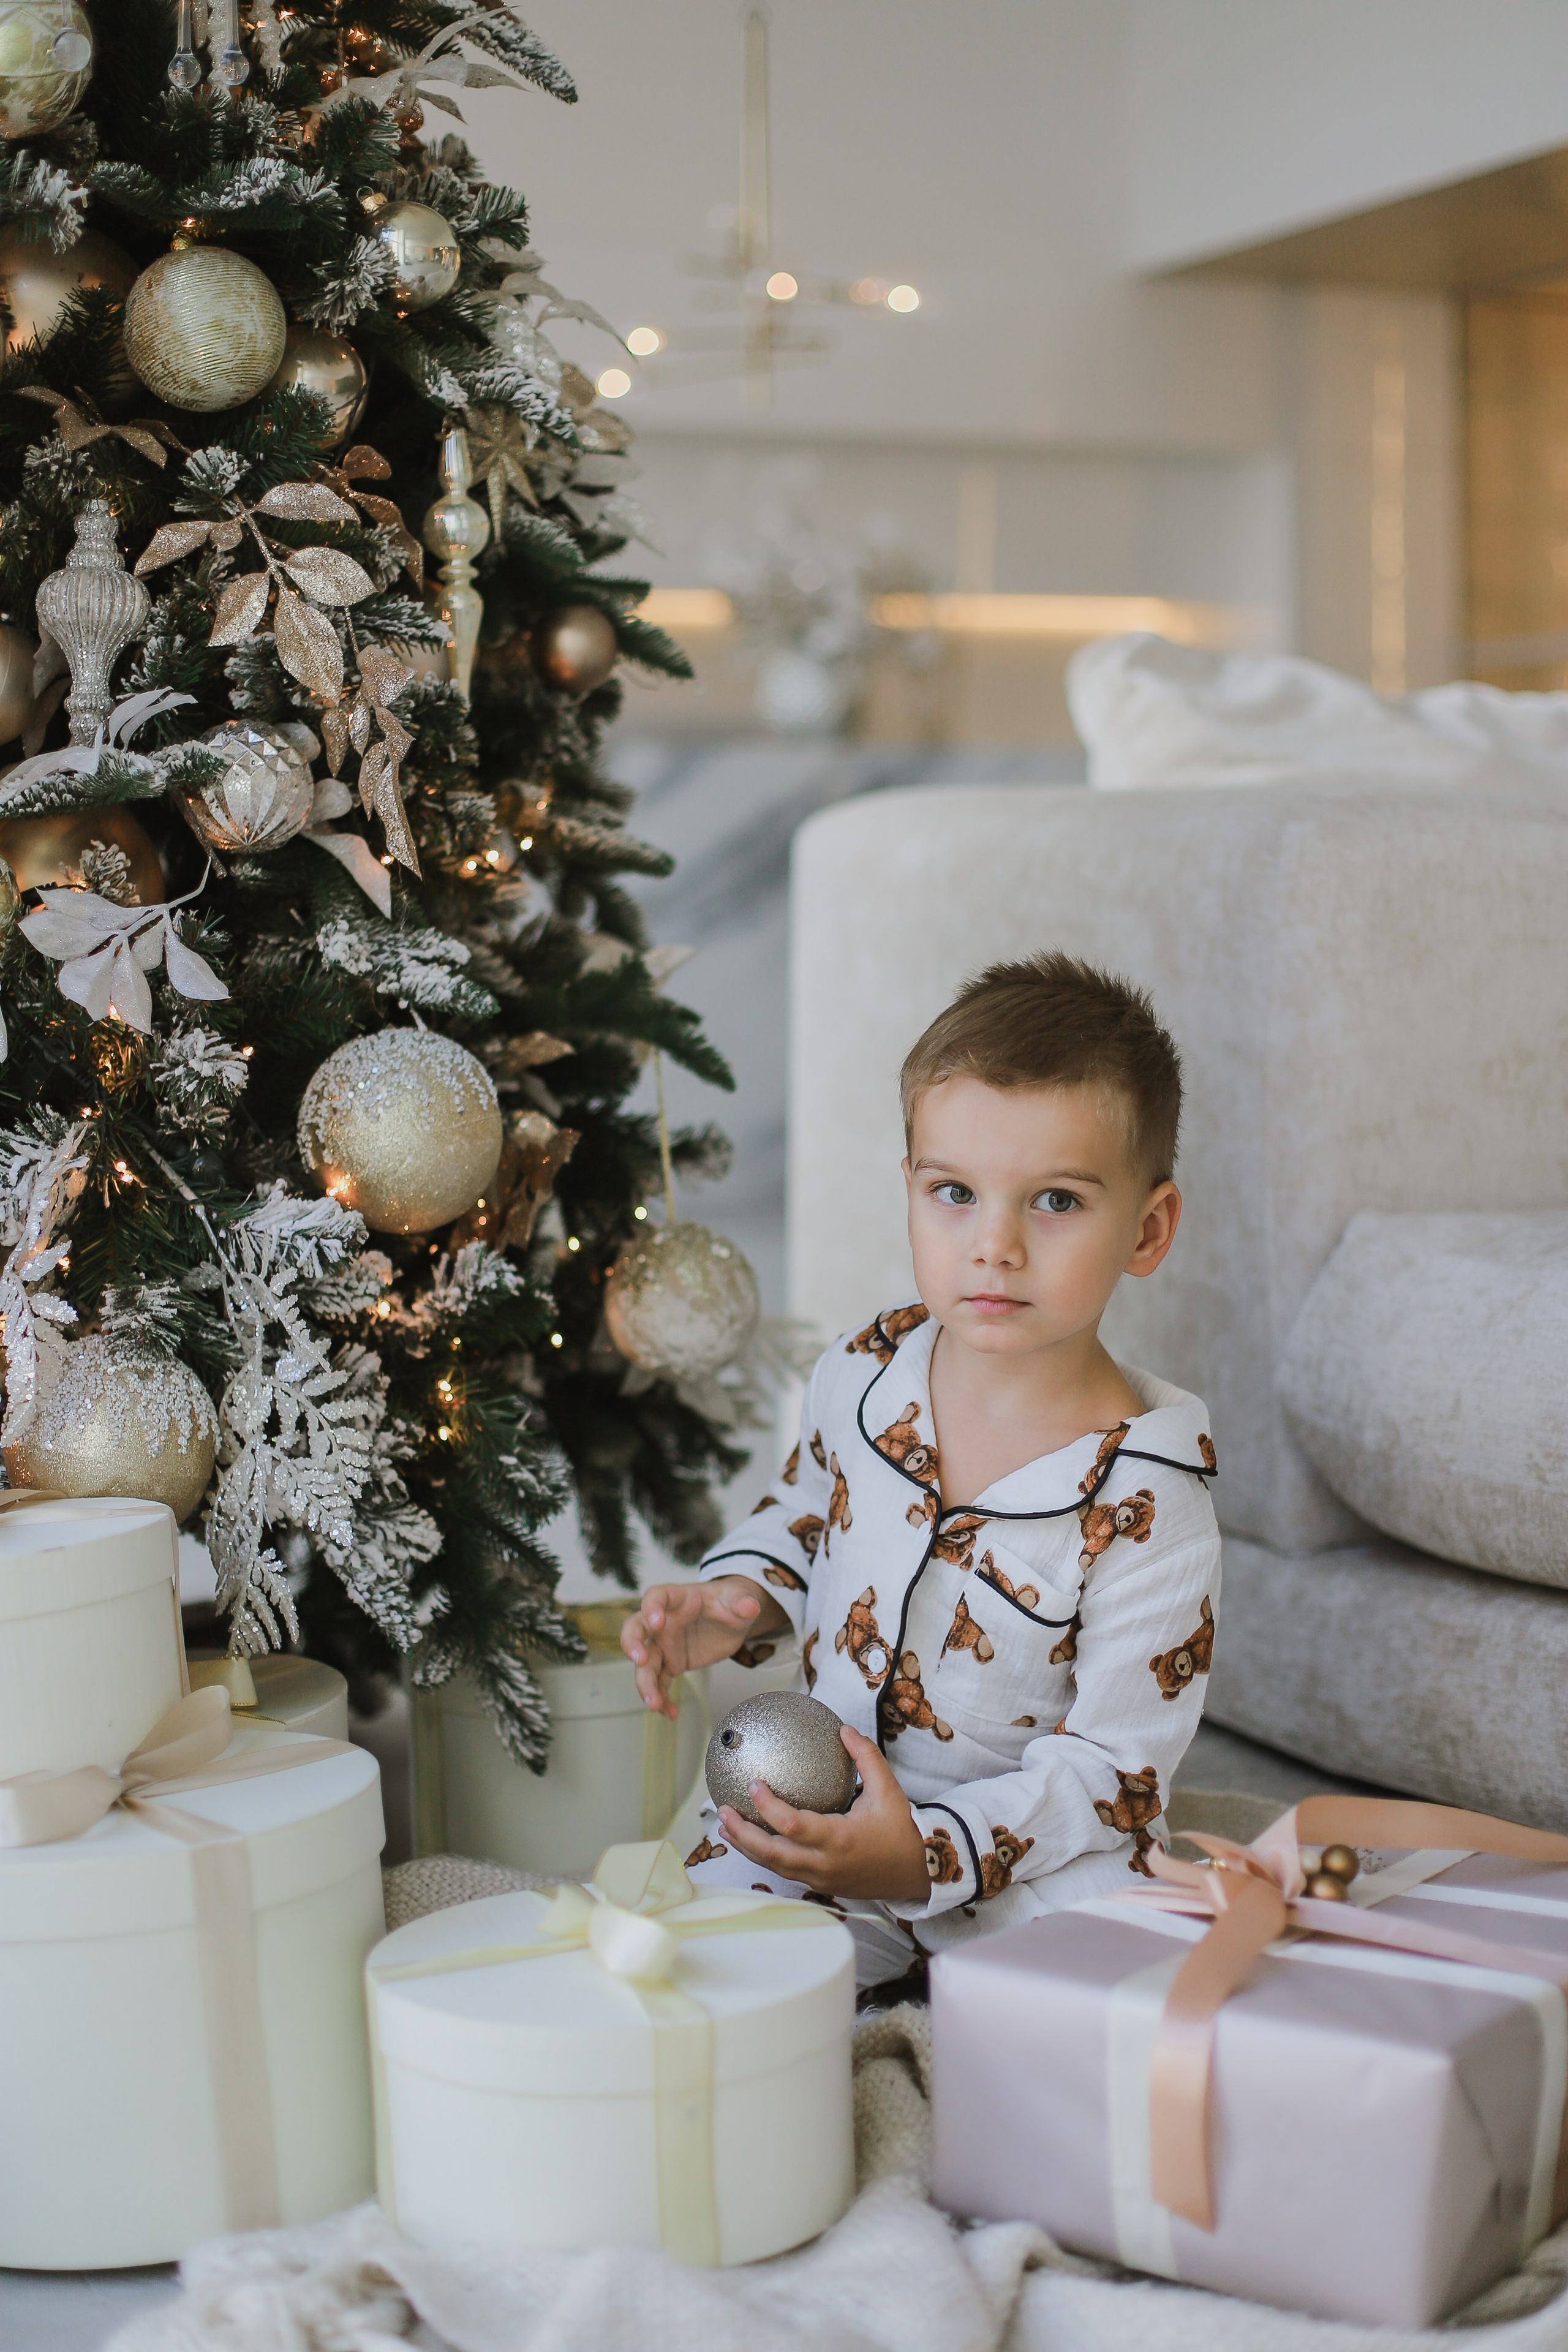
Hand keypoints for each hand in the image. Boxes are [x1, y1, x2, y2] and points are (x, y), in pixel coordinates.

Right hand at [621, 1576, 784, 1718]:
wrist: (731, 1618)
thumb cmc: (728, 1602)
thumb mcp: (739, 1598)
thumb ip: (742, 1603)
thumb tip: (751, 1607)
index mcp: (677, 1599)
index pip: (657, 1596)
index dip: (652, 1607)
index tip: (656, 1621)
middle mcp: (664, 1622)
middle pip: (636, 1629)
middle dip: (632, 1643)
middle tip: (638, 1659)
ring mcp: (665, 1645)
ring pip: (645, 1664)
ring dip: (646, 1684)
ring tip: (655, 1704)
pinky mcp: (671, 1664)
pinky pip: (660, 1683)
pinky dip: (663, 1699)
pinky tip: (670, 1713)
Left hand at [717, 1726, 930, 1902]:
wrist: (916, 1873)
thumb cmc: (901, 1831)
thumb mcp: (888, 1790)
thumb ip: (866, 1758)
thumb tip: (845, 1729)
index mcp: (839, 1839)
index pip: (793, 1826)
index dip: (768, 1806)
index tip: (754, 1784)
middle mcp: (824, 1863)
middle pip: (771, 1853)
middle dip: (743, 1833)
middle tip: (723, 1809)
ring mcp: (820, 1878)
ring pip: (772, 1866)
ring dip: (746, 1846)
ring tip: (725, 1825)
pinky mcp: (819, 1884)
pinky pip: (784, 1871)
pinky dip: (763, 1856)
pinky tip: (750, 1840)